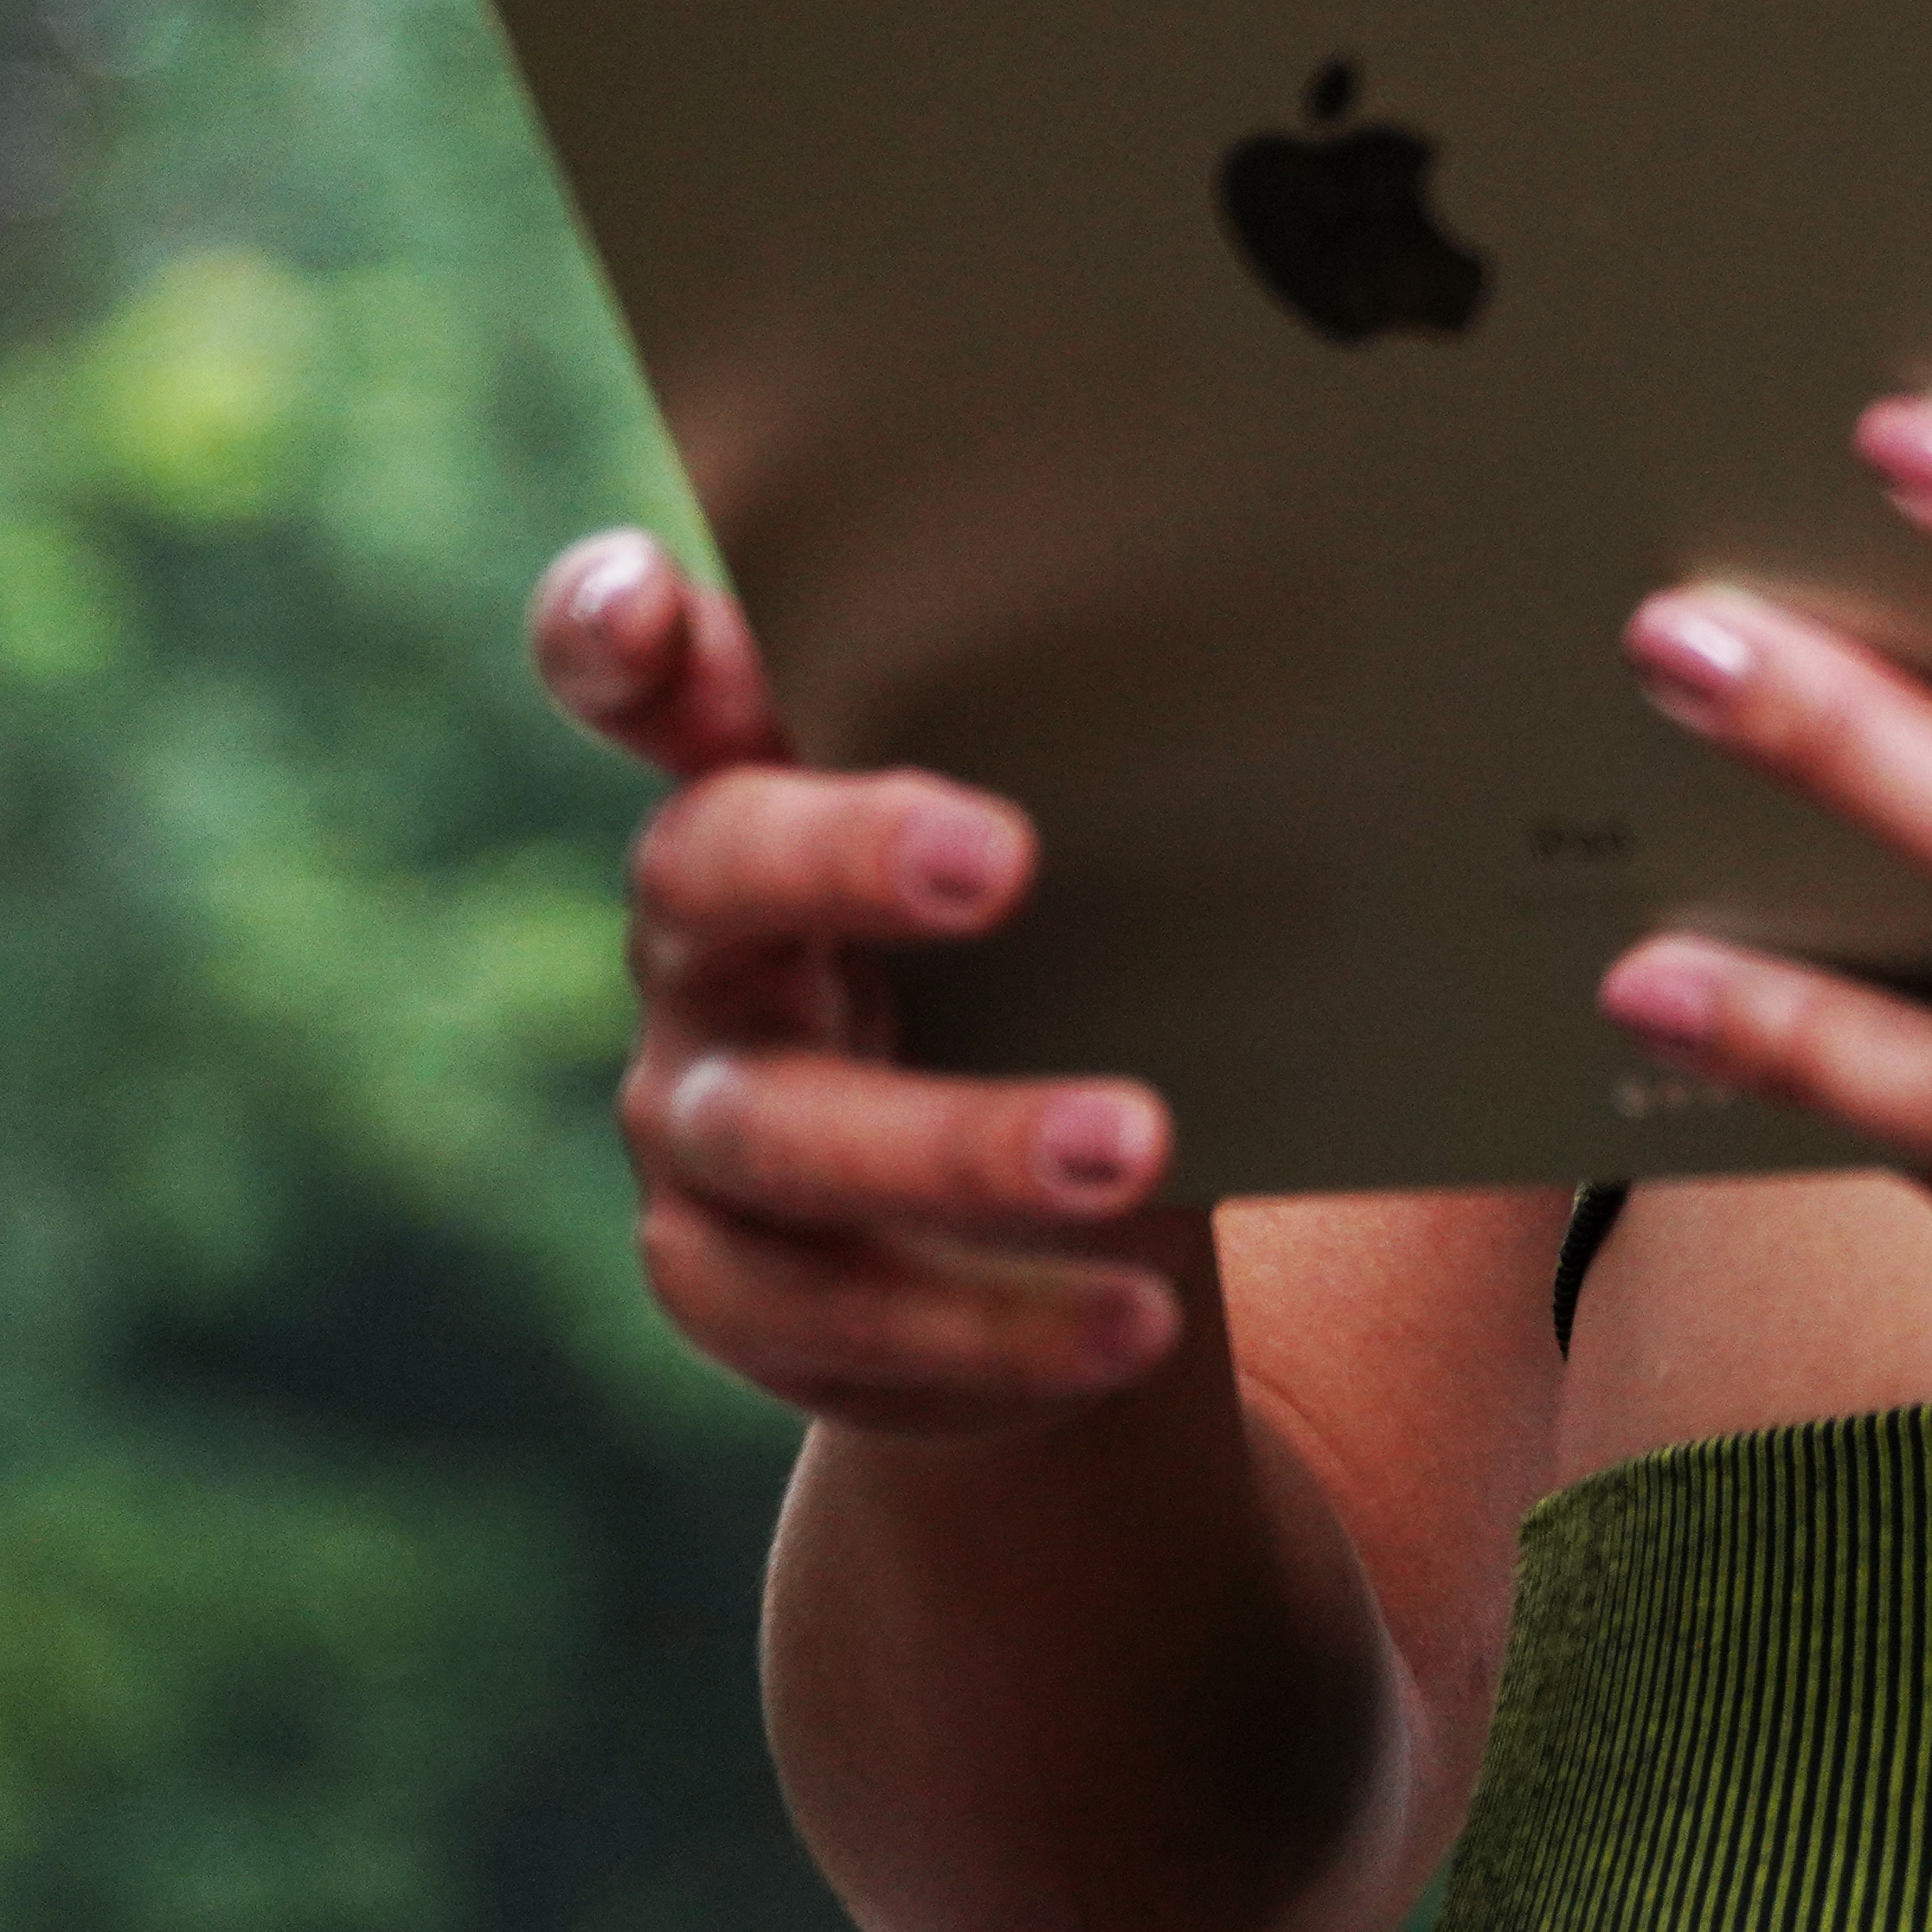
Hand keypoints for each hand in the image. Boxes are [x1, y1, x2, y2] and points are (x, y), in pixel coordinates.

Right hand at [530, 529, 1206, 1438]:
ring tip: (1134, 1149)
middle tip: (1001, 860)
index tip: (652, 609)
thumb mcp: (1102, 849)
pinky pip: (837, 1315)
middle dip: (844, 855)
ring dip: (963, 1139)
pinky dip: (997, 1322)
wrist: (1068, 1208)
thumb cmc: (1094, 954)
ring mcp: (697, 1112)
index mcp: (772, 780)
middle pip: (713, 867)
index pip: (648, 679)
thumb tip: (1315, 676)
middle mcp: (703, 937)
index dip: (617, 634)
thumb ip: (1122, 763)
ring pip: (782, 1128)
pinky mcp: (733, 1282)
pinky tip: (1130, 1320)